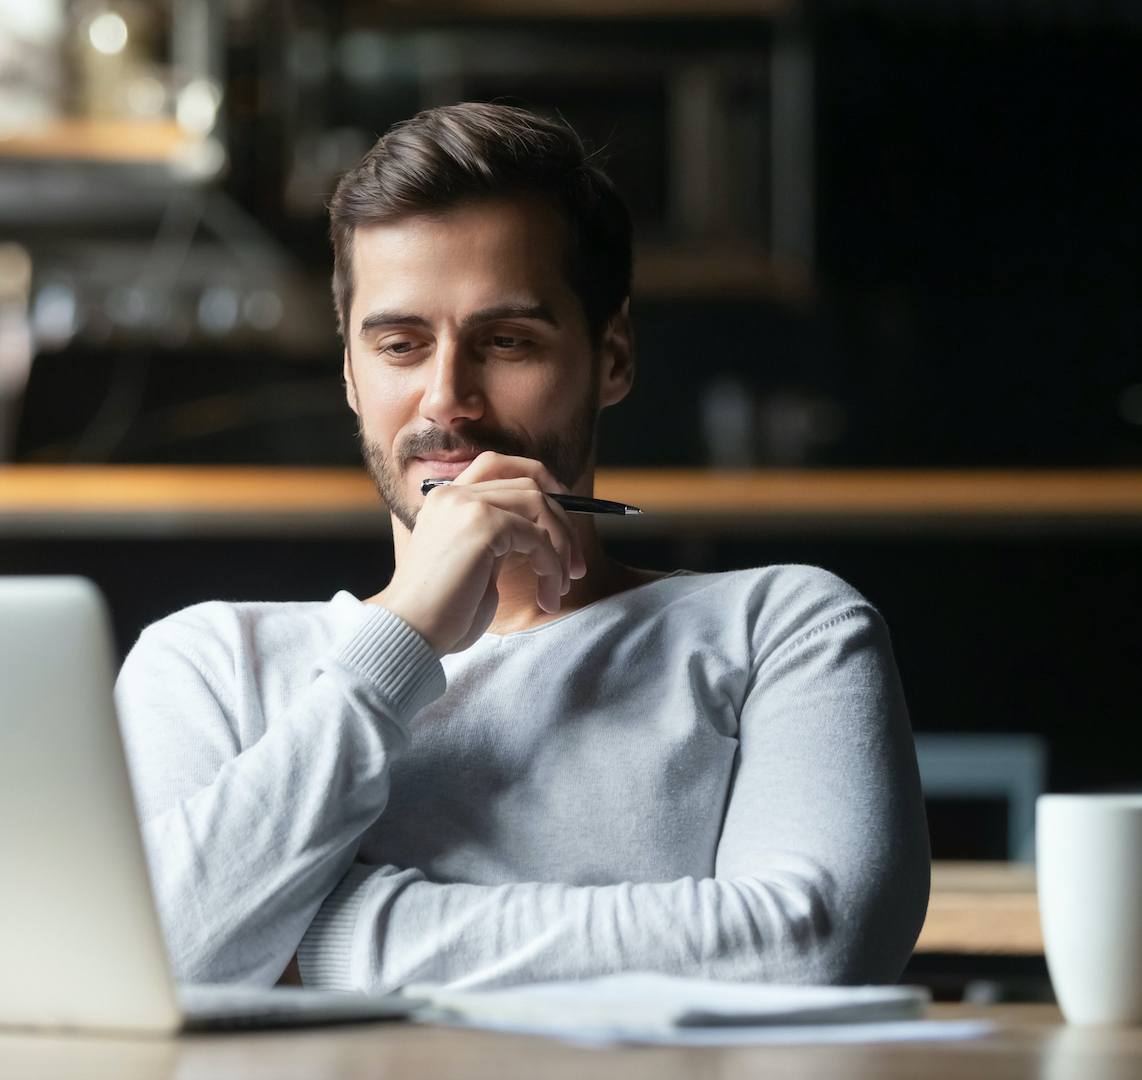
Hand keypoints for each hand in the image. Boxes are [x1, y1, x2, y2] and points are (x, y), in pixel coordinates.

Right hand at [368, 452, 586, 654]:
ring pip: (539, 504)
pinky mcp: (482, 524)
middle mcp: (454, 493)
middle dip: (563, 523)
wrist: (411, 633)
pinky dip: (552, 565)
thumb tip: (546, 533)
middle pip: (529, 483)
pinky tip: (547, 594)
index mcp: (447, 499)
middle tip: (575, 566)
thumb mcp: (476, 563)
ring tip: (560, 585)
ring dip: (562, 546)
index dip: (541, 482)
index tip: (565, 519)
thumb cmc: (442, 612)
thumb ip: (500, 538)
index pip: (500, 466)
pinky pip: (537, 536)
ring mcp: (467, 504)